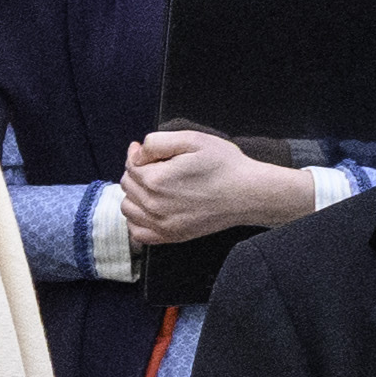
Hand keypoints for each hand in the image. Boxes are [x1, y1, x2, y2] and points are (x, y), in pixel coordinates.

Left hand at [114, 127, 329, 251]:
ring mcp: (162, 224)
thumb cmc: (224, 165)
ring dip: (135, 195)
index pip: (130, 165)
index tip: (149, 152)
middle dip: (137, 172)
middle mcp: (154, 205)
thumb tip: (136, 153)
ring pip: (128, 208)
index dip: (138, 154)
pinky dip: (138, 220)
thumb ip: (157, 142)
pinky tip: (150, 209)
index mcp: (156, 180)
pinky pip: (138, 232)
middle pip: (127, 185)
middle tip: (158, 166)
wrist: (248, 193)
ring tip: (154, 186)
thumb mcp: (192, 140)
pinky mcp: (171, 236)